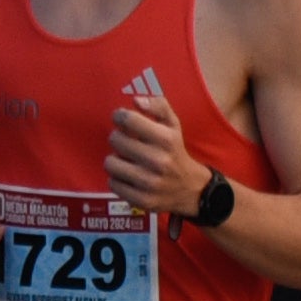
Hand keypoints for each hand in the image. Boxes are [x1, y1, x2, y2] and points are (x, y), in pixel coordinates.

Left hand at [104, 96, 209, 216]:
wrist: (191, 189)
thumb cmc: (175, 151)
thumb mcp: (173, 125)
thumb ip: (158, 106)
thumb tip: (136, 101)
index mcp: (166, 139)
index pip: (128, 119)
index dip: (119, 116)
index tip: (121, 119)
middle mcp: (158, 161)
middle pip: (115, 139)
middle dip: (118, 138)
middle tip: (126, 142)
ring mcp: (149, 183)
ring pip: (110, 163)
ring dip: (115, 160)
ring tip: (126, 160)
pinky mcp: (141, 200)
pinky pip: (113, 184)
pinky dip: (117, 179)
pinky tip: (128, 177)